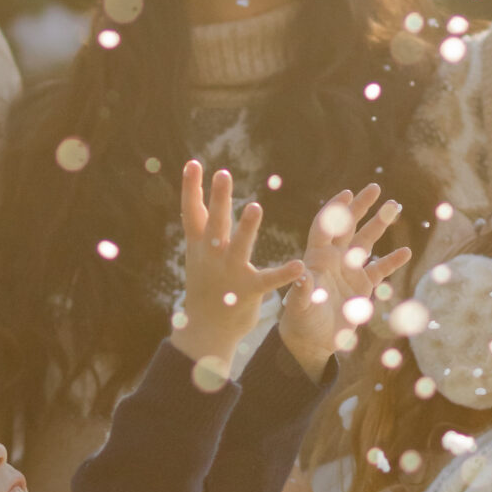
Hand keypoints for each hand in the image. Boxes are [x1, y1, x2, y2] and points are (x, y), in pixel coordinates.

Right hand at [171, 162, 304, 387]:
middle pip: (215, 222)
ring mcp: (229, 273)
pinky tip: (299, 266)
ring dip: (246, 227)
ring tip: (255, 207)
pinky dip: (284, 274)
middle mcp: (211, 256)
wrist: (205, 329)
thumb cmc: (205, 285)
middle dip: (219, 198)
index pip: (192, 211)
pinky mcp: (248, 291)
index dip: (191, 187)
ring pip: (238, 246)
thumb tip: (202, 192)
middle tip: (223, 174)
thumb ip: (203, 225)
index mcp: (199, 245)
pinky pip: (269, 280)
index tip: (193, 163)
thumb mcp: (198, 253)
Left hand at [279, 183, 410, 381]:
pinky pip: (380, 269)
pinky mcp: (362, 286)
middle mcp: (334, 259)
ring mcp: (350, 270)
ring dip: (379, 224)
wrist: (312, 339)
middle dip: (361, 207)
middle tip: (375, 188)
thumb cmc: (301, 320)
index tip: (348, 194)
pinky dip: (393, 261)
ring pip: (367, 241)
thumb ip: (302, 291)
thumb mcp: (300, 306)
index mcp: (317, 258)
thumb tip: (301, 275)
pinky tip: (406, 250)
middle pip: (348, 226)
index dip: (336, 210)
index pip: (326, 227)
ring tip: (394, 206)